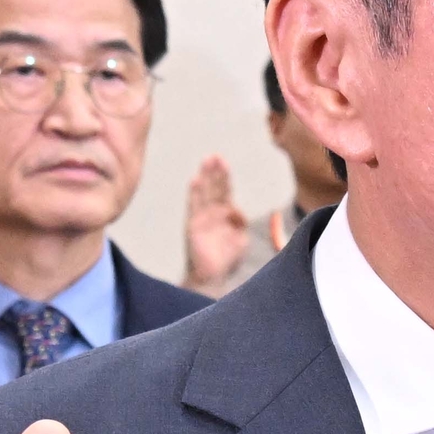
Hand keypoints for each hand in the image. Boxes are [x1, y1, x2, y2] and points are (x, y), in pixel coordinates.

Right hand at [182, 155, 250, 292]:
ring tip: (206, 161)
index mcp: (225, 215)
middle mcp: (212, 213)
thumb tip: (237, 211)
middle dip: (215, 172)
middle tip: (215, 156)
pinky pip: (194, 206)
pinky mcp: (193, 225)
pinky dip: (195, 193)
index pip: (225, 191)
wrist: (212, 277)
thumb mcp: (241, 240)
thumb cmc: (226, 260)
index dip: (225, 177)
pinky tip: (195, 180)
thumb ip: (240, 224)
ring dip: (205, 177)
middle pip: (214, 187)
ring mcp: (202, 217)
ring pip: (204, 193)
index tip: (224, 162)